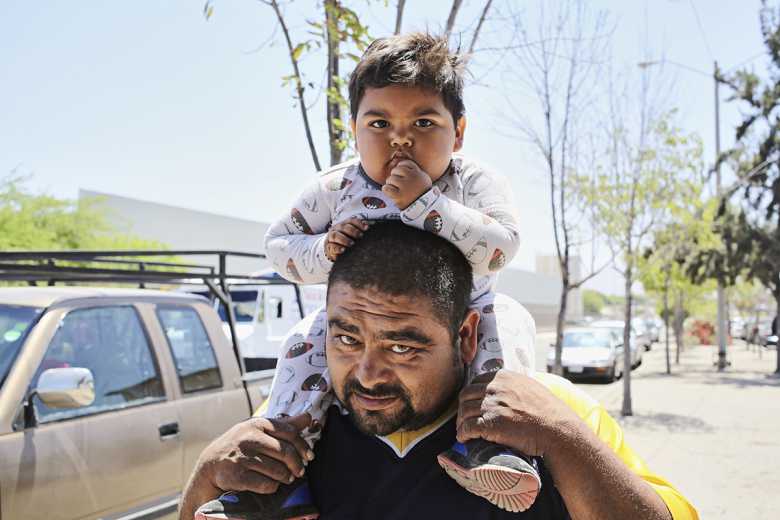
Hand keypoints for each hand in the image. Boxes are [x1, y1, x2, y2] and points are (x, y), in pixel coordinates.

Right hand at [198, 414, 313, 494]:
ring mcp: (242, 457)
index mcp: (256, 423)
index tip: (309, 455)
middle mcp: (248, 437)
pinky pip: (266, 484)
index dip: (303, 446)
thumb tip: (309, 417)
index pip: (289, 432)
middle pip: (285, 452)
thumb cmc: (240, 446)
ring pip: (277, 469)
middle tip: (300, 471)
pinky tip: (272, 484)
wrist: (210, 465)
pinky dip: (273, 486)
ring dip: (286, 477)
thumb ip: (284, 424)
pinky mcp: (237, 476)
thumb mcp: (259, 430)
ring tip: (287, 478)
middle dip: (296, 464)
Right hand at [325, 217, 368, 261]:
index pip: (351, 221)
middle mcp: (336, 229)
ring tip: (352, 244)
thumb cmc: (345, 240)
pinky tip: (343, 250)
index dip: (359, 223)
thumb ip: (360, 229)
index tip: (367, 228)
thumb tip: (368, 225)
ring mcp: (331, 238)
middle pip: (343, 227)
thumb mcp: (352, 234)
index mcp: (344, 224)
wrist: (332, 249)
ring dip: (344, 239)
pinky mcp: (328, 247)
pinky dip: (338, 248)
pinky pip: (331, 246)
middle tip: (360, 236)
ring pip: (335, 235)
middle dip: (352, 231)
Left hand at [382, 159, 432, 209]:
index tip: (403, 176)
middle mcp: (412, 178)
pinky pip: (386, 188)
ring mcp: (405, 187)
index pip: (404, 163)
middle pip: (396, 170)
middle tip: (398, 184)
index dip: (401, 169)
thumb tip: (397, 161)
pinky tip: (390, 193)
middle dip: (395, 176)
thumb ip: (413, 169)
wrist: (426, 209)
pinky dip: (386, 190)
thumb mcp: (422, 178)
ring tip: (395, 189)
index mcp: (418, 173)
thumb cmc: (421, 192)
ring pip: (390, 179)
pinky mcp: (399, 196)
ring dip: (390, 184)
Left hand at [455, 370, 583, 456]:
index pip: (475, 382)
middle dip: (462, 408)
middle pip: (466, 396)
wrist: (557, 430)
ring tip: (463, 430)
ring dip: (461, 422)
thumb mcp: (530, 387)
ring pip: (464, 411)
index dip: (470, 395)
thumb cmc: (549, 412)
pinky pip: (468, 427)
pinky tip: (463, 439)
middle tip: (464, 419)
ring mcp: (492, 405)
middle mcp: (495, 388)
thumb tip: (505, 389)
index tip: (470, 405)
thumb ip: (513, 385)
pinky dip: (462, 434)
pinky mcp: (491, 423)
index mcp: (503, 377)